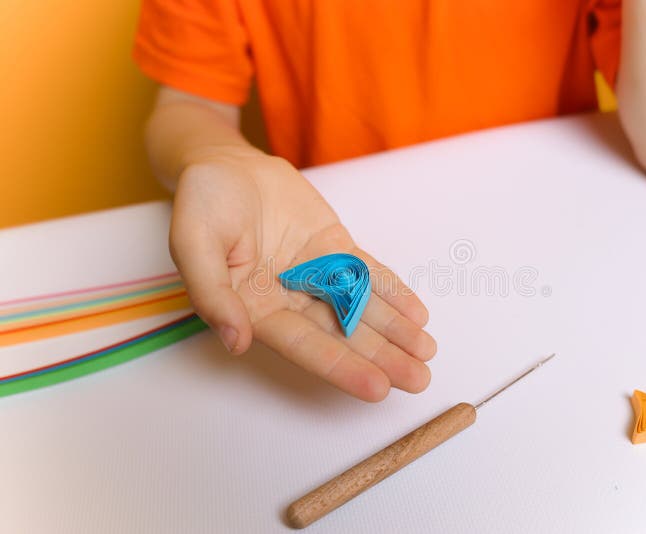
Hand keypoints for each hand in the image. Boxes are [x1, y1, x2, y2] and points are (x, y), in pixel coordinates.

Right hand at [169, 148, 435, 400]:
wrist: (225, 164)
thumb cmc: (202, 203)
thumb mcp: (192, 243)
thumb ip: (212, 293)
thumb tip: (235, 342)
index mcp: (253, 310)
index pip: (303, 346)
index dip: (341, 367)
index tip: (377, 389)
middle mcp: (288, 300)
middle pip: (340, 335)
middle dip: (380, 357)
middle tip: (419, 380)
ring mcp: (314, 275)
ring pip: (359, 308)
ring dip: (394, 330)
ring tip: (426, 352)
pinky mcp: (333, 249)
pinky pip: (366, 273)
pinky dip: (392, 292)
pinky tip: (417, 314)